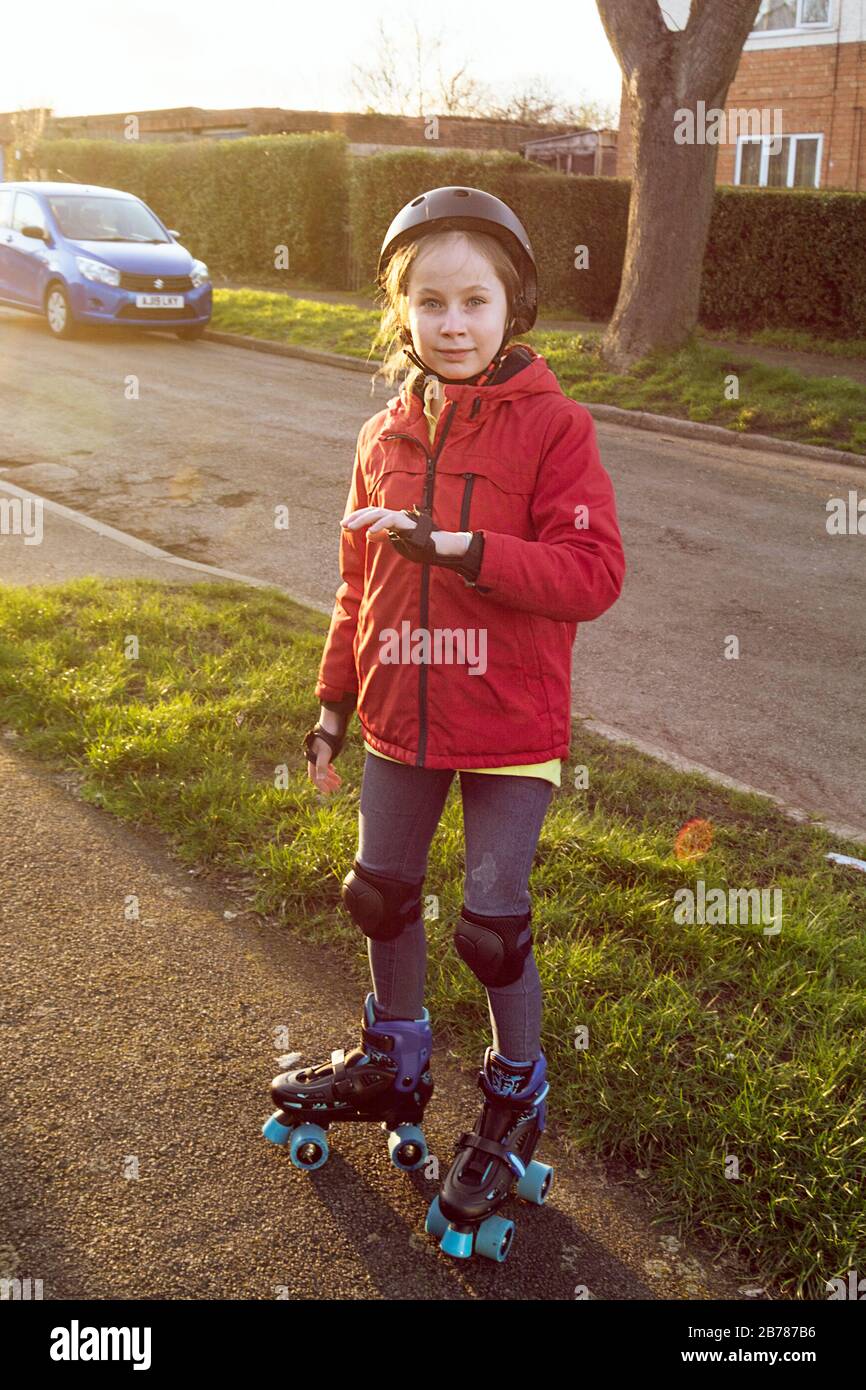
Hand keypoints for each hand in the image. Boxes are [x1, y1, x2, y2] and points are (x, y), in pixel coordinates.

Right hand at [307, 737, 342, 794]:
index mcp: (312, 760)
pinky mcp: (325, 751)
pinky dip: (330, 769)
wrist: (331, 725)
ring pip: (323, 769)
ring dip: (330, 777)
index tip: (328, 792)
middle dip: (328, 782)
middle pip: (319, 774)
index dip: (320, 785)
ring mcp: (319, 755)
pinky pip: (326, 763)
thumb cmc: (327, 739)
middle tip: (336, 788)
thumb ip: (322, 766)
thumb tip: (320, 779)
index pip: (314, 776)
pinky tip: (335, 771)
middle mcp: (314, 758)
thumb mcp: (325, 754)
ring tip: (339, 782)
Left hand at [342, 508, 469, 557]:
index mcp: (390, 518)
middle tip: (343, 526)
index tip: (345, 525)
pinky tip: (369, 532)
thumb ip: (382, 536)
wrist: (436, 545)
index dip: (357, 518)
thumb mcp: (395, 539)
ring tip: (351, 527)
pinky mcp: (405, 522)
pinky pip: (389, 521)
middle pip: (371, 512)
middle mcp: (393, 515)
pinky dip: (378, 525)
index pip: (370, 514)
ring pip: (377, 513)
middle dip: (356, 518)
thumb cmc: (418, 542)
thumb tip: (369, 536)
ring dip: (362, 520)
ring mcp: (399, 517)